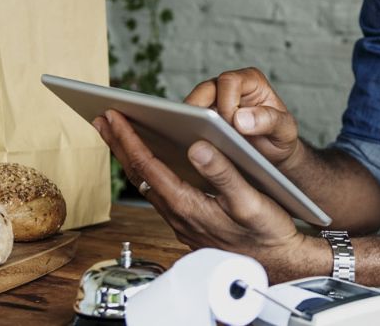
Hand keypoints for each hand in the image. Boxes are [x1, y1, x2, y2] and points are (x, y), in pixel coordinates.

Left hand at [92, 109, 319, 280]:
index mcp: (188, 205)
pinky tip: (151, 161)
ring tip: (119, 135)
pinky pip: (159, 192)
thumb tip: (197, 147)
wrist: (277, 264)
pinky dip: (148, 171)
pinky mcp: (189, 223)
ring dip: (130, 157)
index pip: (148, 166)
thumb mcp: (249, 200)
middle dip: (118, 144)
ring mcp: (181, 221)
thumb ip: (222, 173)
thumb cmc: (267, 233)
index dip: (128, 138)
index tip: (114, 116)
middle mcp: (178, 215)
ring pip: (146, 184)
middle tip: (102, 118)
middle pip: (138, 174)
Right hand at [185, 67, 302, 170]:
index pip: (229, 81)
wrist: (272, 155)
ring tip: (191, 141)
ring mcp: (213, 102)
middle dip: (201, 111)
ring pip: (192, 105)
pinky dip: (188, 131)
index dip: (227, 103)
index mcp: (251, 81)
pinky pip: (189, 121)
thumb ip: (270, 121)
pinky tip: (189, 147)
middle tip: (202, 133)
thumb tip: (240, 119)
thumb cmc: (279, 137)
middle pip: (204, 90)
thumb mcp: (285, 131)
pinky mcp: (203, 118)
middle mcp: (230, 87)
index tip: (231, 125)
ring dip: (191, 122)